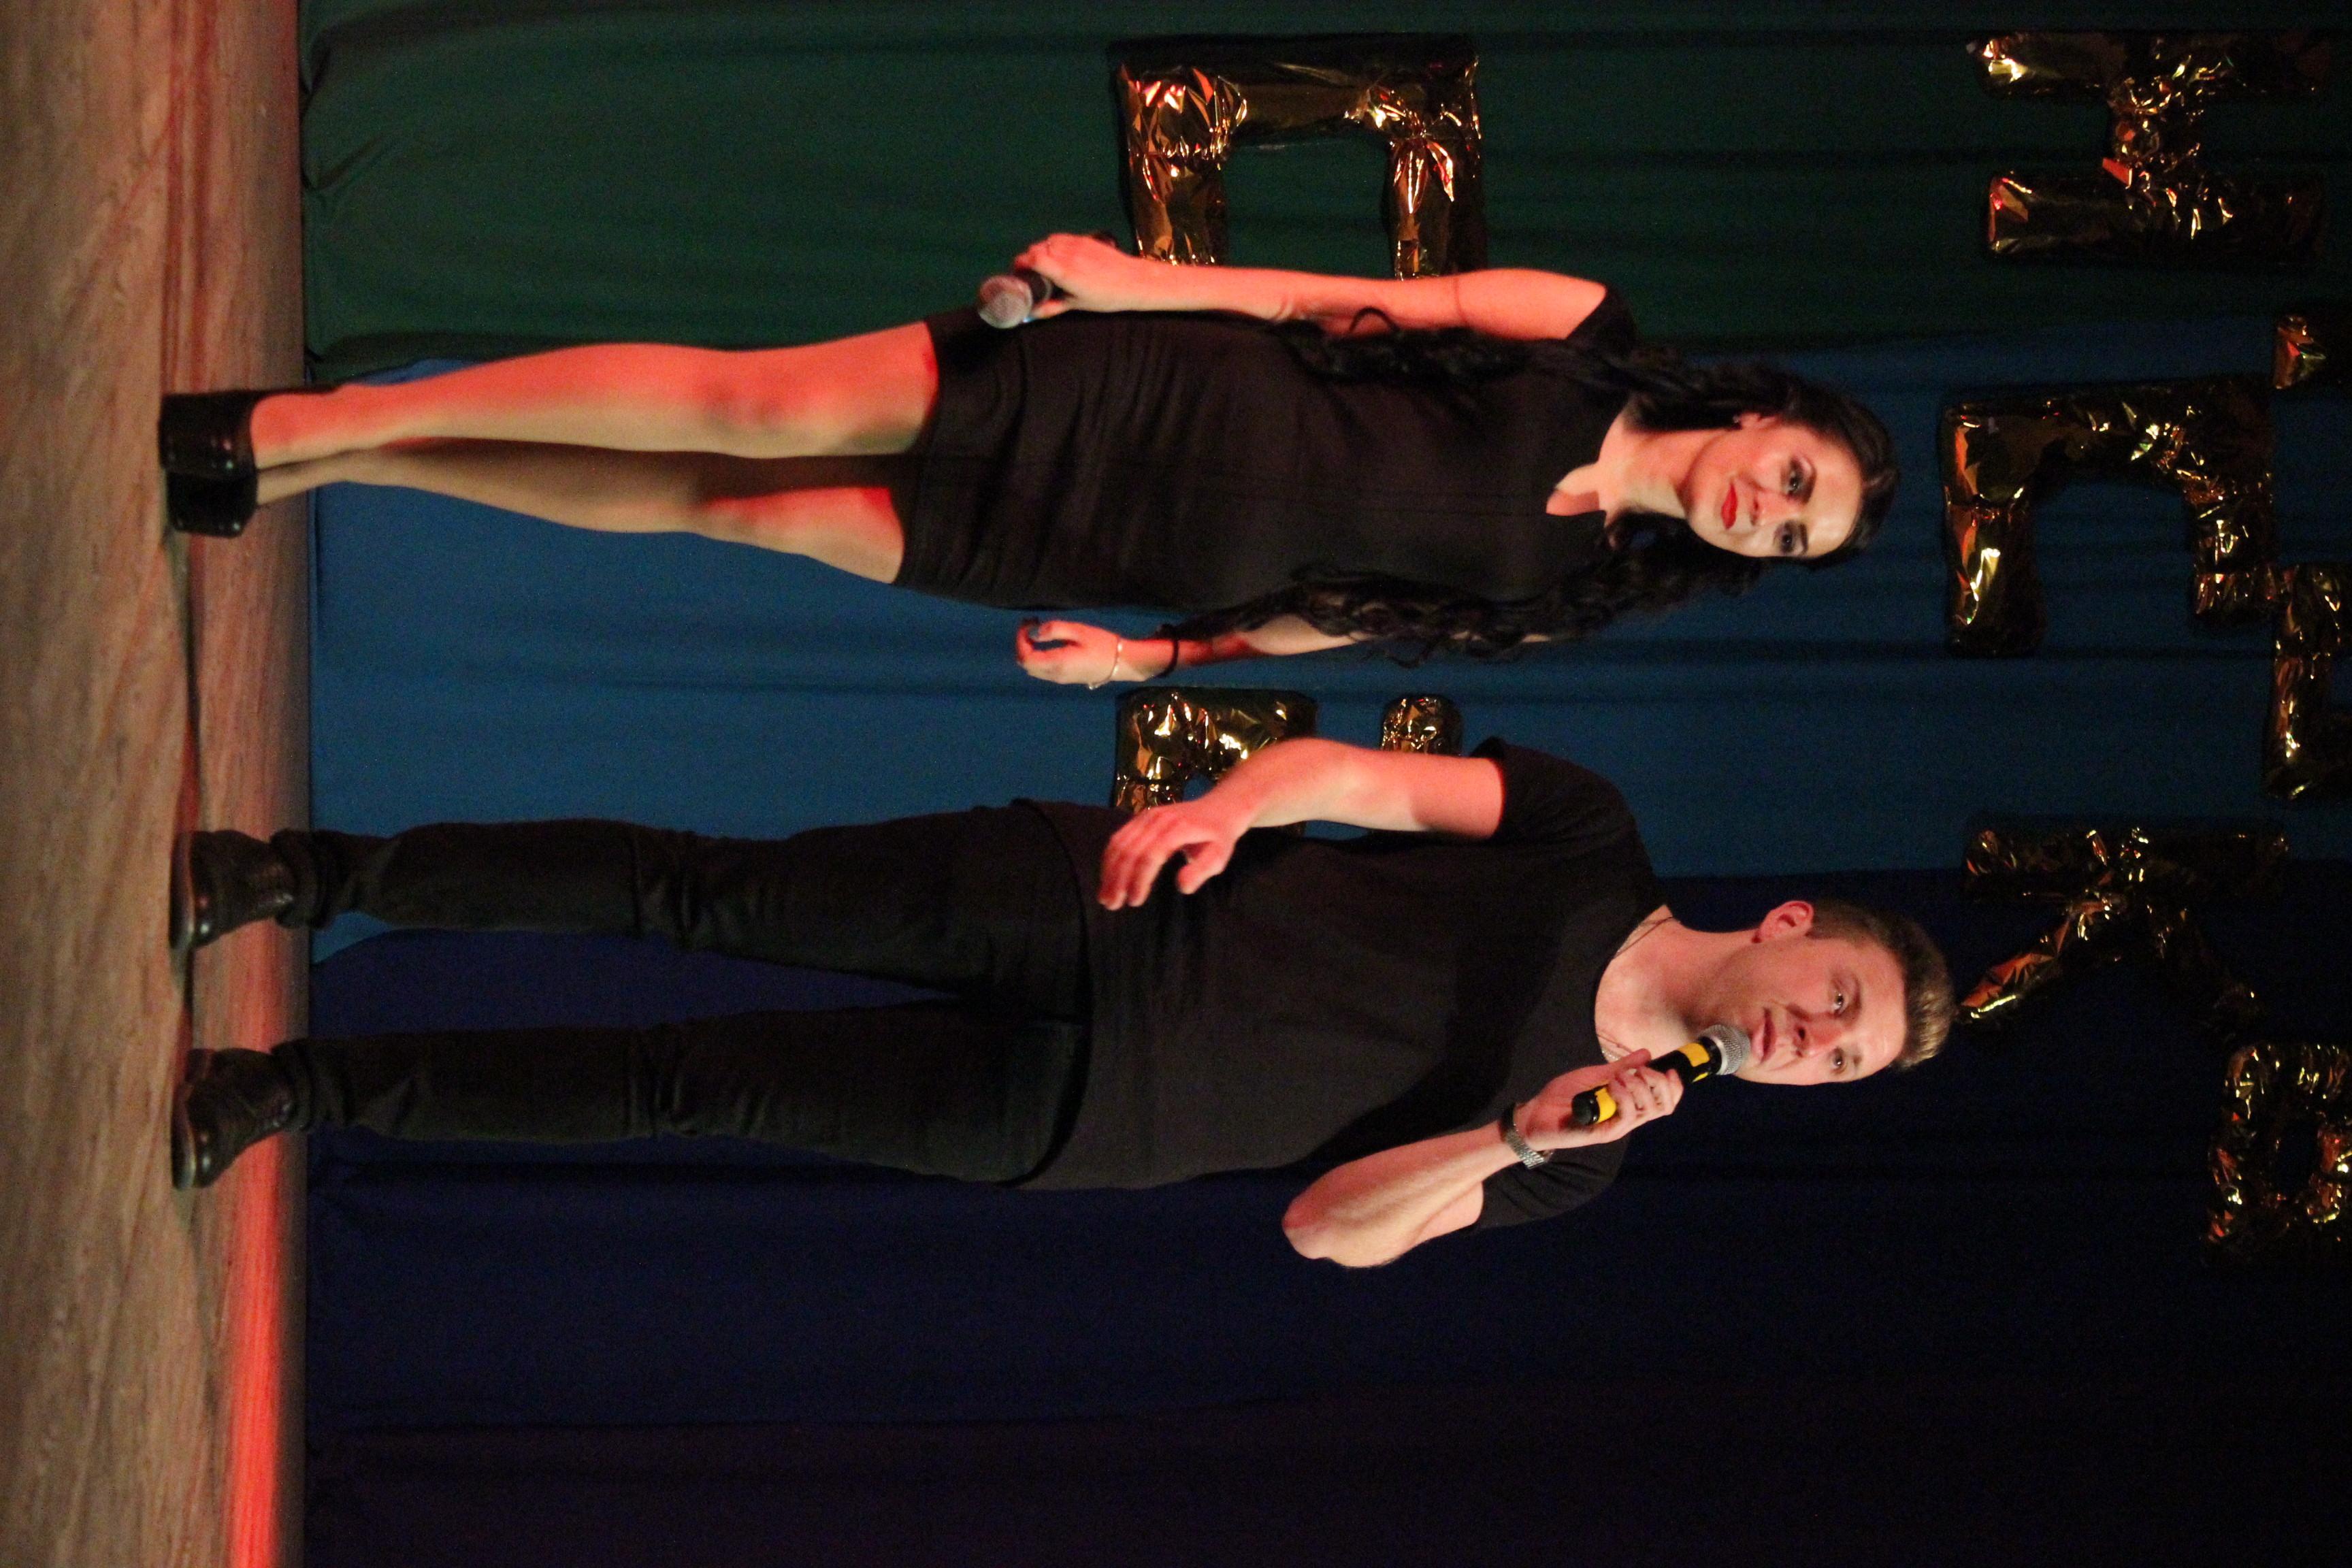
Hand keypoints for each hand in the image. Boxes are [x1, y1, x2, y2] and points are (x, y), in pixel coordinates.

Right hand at [1011, 233, 1168, 317]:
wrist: (1133, 280)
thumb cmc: (1105, 297)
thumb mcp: (1078, 305)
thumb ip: (1053, 307)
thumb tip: (1033, 312)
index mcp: (1065, 272)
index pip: (1033, 258)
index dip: (1021, 263)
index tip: (1019, 273)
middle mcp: (1068, 255)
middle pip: (1036, 248)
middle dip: (1029, 259)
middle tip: (1030, 272)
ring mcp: (1076, 244)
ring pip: (1047, 241)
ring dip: (1041, 250)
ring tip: (1044, 264)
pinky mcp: (1084, 239)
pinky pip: (1060, 238)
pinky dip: (1053, 245)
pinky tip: (1058, 255)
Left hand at [1015, 619, 1132, 684]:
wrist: (1122, 664)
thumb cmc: (1102, 645)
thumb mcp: (1079, 631)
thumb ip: (1055, 630)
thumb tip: (1035, 632)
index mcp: (1056, 663)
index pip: (1026, 657)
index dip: (1021, 639)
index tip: (1029, 622)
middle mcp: (1054, 675)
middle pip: (1026, 665)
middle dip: (1022, 644)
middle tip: (1031, 624)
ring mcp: (1059, 679)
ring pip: (1033, 669)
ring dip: (1029, 651)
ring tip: (1037, 631)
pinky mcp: (1065, 678)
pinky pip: (1043, 670)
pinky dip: (1037, 657)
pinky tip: (1046, 643)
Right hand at [1097, 795, 1255, 907]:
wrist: (1218, 808)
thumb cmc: (1218, 837)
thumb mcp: (1219, 856)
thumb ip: (1201, 871)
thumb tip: (1182, 886)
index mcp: (1177, 829)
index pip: (1151, 855)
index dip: (1139, 879)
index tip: (1135, 901)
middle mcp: (1158, 819)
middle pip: (1130, 850)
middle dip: (1117, 879)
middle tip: (1112, 904)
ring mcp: (1147, 816)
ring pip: (1119, 843)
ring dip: (1109, 871)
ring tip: (1105, 896)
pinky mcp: (1140, 818)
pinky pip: (1119, 837)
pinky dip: (1110, 859)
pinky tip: (1108, 877)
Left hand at [1513, 1053, 1683, 1151]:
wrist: (1535, 1114)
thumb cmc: (1562, 1097)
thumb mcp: (1594, 1076)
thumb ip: (1620, 1067)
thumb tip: (1647, 1054)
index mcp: (1628, 1106)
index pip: (1664, 1103)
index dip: (1674, 1088)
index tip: (1670, 1070)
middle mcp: (1626, 1119)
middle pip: (1663, 1108)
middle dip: (1660, 1084)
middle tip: (1641, 1070)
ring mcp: (1615, 1128)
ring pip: (1646, 1111)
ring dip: (1639, 1087)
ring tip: (1620, 1076)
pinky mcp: (1602, 1133)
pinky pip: (1625, 1117)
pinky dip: (1623, 1097)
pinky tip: (1612, 1085)